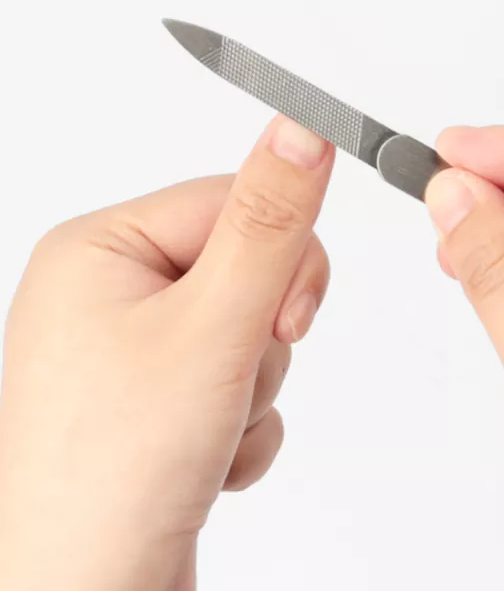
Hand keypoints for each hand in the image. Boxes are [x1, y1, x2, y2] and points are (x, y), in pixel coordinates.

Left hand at [0, 115, 332, 590]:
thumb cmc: (111, 474)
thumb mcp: (214, 326)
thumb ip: (270, 224)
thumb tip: (300, 131)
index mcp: (102, 249)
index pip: (234, 200)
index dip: (281, 257)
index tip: (284, 318)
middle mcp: (112, 292)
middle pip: (249, 268)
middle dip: (261, 337)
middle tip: (225, 381)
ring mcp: (134, 347)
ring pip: (252, 329)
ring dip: (253, 386)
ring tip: (203, 431)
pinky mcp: (158, 396)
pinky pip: (239, 378)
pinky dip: (240, 422)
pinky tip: (200, 458)